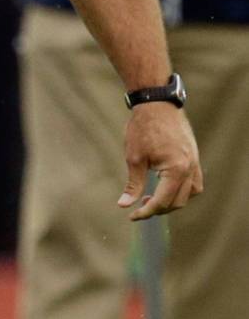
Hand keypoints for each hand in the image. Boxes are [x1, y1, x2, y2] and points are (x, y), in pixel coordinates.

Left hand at [117, 103, 202, 219]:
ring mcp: (195, 162)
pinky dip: (183, 190)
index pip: (163, 202)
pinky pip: (194, 182)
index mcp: (176, 170)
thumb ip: (133, 183)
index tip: (132, 216)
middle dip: (159, 208)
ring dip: (172, 201)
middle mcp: (190, 168)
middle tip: (140, 207)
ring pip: (189, 194)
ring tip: (152, 198)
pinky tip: (167, 187)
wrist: (156, 102)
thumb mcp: (134, 157)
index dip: (147, 212)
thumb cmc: (143, 127)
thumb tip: (124, 205)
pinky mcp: (194, 156)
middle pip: (178, 202)